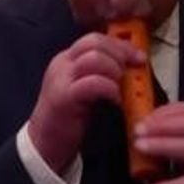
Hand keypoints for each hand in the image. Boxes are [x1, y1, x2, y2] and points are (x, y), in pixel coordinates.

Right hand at [28, 32, 145, 173]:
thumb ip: (101, 73)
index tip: (139, 57)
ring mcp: (61, 79)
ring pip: (94, 58)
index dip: (120, 45)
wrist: (44, 144)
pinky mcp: (63, 97)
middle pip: (94, 42)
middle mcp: (62, 64)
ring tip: (120, 87)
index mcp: (67, 59)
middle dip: (120, 53)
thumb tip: (129, 65)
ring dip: (115, 70)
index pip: (95, 39)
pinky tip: (115, 100)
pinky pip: (93, 83)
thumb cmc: (69, 117)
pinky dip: (110, 89)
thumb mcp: (85, 89)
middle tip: (133, 70)